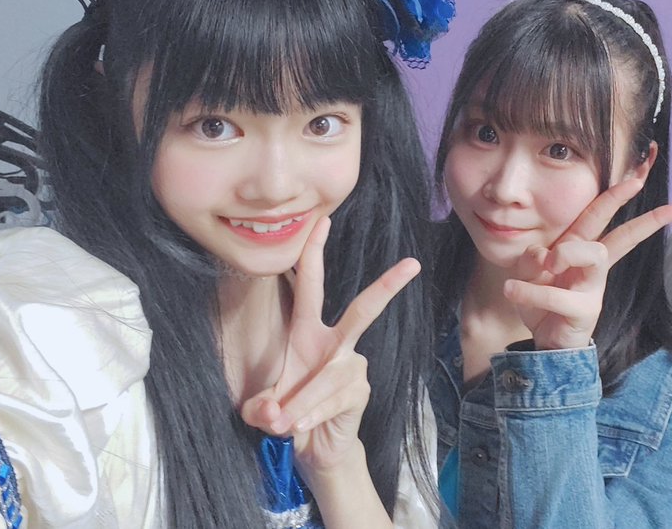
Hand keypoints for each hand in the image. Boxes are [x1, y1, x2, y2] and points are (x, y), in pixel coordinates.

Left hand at [239, 217, 419, 476]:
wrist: (315, 450)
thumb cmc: (290, 415)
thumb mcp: (263, 410)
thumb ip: (260, 410)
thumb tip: (271, 414)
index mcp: (307, 333)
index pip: (310, 287)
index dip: (313, 254)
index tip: (323, 222)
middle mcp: (335, 345)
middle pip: (363, 311)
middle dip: (386, 286)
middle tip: (412, 264)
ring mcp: (352, 368)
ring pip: (327, 376)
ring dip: (300, 403)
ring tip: (281, 423)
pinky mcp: (360, 393)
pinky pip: (333, 400)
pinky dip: (311, 416)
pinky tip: (302, 428)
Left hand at [504, 177, 671, 349]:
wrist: (544, 343)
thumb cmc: (540, 302)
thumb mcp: (528, 272)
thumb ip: (532, 256)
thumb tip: (545, 254)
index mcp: (578, 249)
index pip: (598, 218)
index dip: (617, 197)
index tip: (639, 177)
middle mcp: (592, 267)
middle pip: (617, 236)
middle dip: (636, 212)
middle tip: (642, 184)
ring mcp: (592, 289)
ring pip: (594, 254)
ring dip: (566, 253)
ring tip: (547, 266)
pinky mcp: (584, 311)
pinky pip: (558, 295)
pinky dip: (531, 291)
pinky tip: (512, 290)